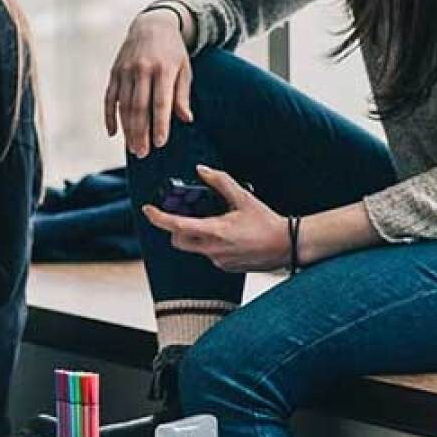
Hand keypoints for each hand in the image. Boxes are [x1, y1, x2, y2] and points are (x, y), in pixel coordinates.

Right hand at [105, 9, 193, 157]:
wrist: (152, 25)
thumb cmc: (172, 52)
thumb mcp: (184, 68)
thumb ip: (182, 94)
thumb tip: (186, 119)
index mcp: (163, 69)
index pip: (161, 102)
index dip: (160, 124)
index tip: (160, 143)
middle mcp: (142, 70)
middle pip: (140, 108)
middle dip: (141, 133)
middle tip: (143, 153)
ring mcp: (126, 71)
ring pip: (124, 106)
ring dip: (127, 129)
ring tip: (132, 148)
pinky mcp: (114, 73)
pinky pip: (110, 99)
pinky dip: (110, 117)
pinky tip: (113, 133)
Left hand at [142, 165, 288, 272]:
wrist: (287, 246)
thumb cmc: (267, 222)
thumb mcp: (244, 197)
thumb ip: (220, 182)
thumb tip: (201, 170)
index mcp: (214, 231)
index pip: (176, 226)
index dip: (158, 218)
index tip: (148, 209)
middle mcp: (211, 249)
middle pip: (178, 240)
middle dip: (176, 228)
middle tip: (184, 215)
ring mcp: (217, 260)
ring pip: (193, 248)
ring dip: (195, 235)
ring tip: (215, 223)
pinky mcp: (224, 267)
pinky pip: (208, 254)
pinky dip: (210, 243)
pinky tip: (228, 236)